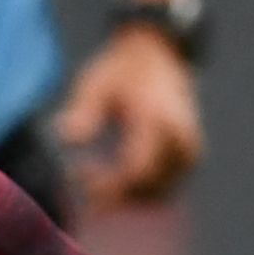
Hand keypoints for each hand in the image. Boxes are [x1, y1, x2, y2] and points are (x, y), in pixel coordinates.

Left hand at [54, 25, 201, 205]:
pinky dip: (135, 193)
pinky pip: (163, 189)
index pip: (137, 167)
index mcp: (158, 118)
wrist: (159, 57)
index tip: (76, 178)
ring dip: (123, 197)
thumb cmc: (121, 72)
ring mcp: (188, 151)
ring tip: (87, 176)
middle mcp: (180, 138)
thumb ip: (83, 110)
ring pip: (158, 194)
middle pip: (150, 187)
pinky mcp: (187, 159)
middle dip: (114, 196)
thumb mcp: (96, 83)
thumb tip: (64, 136)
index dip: (108, 184)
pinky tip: (106, 178)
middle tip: (79, 184)